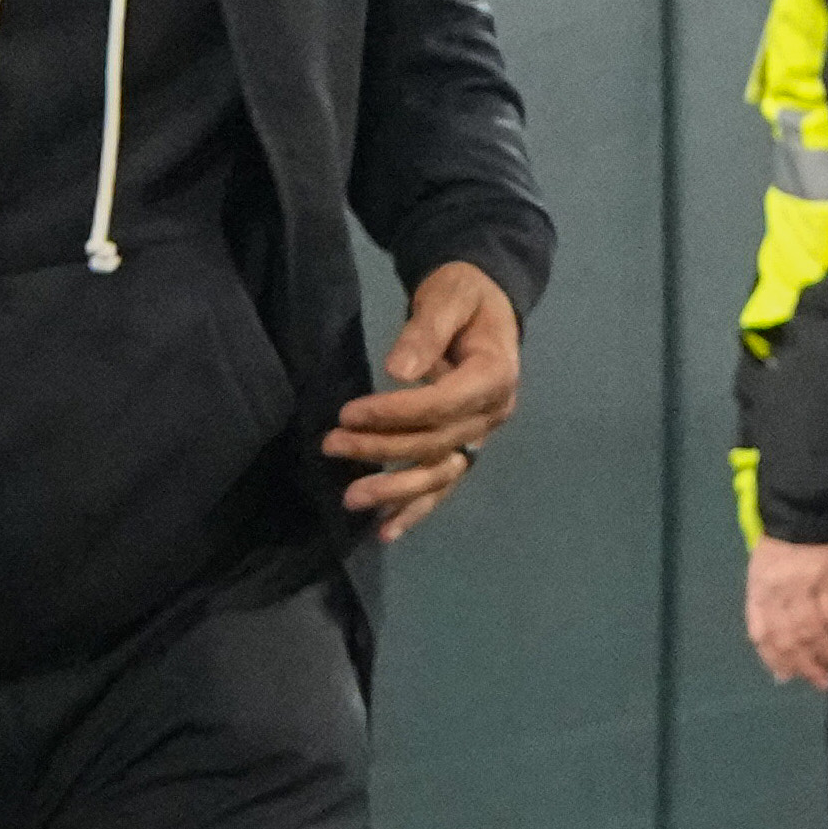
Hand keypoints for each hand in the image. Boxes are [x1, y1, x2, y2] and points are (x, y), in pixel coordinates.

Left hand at [328, 258, 522, 533]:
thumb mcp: (447, 298)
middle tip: (331, 442)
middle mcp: (493, 413)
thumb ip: (425, 331)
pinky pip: (442, 484)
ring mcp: (480, 436)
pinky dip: (416, 511)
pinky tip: (385, 532)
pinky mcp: (465, 448)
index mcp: (496, 375)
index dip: (395, 413)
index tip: (349, 412)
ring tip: (351, 498)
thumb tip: (396, 371)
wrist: (483, 305)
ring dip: (395, 490)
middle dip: (382, 448)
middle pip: (435, 442)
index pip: (443, 405)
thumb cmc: (463, 297)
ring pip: (439, 473)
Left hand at [741, 534, 827, 687]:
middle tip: (824, 682)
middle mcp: (778, 591)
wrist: (807, 502)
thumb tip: (779, 652)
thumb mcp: (764, 569)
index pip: (763, 634)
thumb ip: (768, 606)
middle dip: (808, 665)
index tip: (790, 677)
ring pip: (815, 630)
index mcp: (759, 588)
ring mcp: (806, 583)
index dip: (776, 659)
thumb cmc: (784, 537)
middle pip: (792, 638)